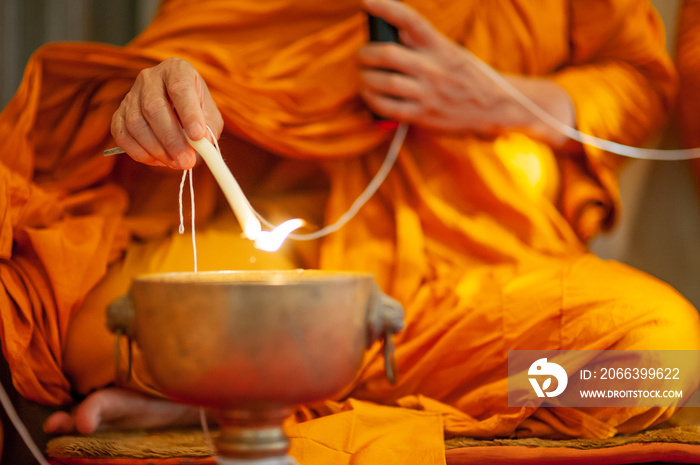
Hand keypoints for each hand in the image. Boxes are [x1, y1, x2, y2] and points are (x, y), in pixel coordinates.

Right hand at [111, 57, 223, 168]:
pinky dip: (140, 153)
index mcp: (177, 70)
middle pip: (154, 107)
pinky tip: (158, 160)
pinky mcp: (119, 114)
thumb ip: (209, 129)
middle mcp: (150, 78)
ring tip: (175, 163)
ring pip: (136, 123)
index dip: (188, 113)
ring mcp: (131, 95)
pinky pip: (122, 135)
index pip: (180, 87)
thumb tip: (201, 145)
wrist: (175, 108)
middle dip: (171, 139)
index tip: (198, 136)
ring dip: (156, 149)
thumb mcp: (210, 116)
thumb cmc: (197, 111)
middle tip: (186, 161)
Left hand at [358, 0, 574, 146]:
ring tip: (363, 77)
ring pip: (384, 81)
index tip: (366, 2)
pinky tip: (369, 94)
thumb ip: (422, 43)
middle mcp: (433, 67)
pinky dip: (372, 99)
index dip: (386, 8)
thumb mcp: (450, 51)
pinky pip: (388, 107)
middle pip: (387, 54)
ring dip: (365, 78)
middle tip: (361, 56)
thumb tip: (391, 33)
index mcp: (440, 46)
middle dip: (365, 54)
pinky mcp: (423, 114)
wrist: (494, 106)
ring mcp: (428, 92)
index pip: (410, 21)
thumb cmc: (466, 75)